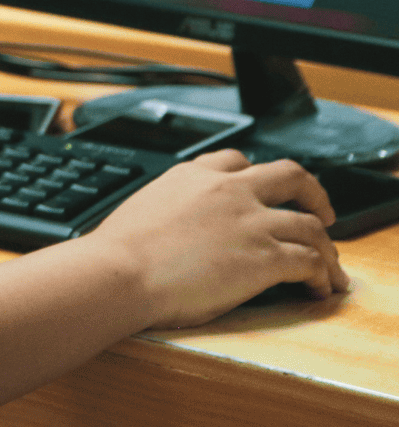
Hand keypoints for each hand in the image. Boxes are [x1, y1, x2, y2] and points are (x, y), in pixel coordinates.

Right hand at [87, 149, 348, 328]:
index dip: (258, 176)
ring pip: (311, 224)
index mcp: (193, 175)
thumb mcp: (143, 207)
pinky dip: (322, 276)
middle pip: (290, 175)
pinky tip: (318, 288)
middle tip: (320, 211)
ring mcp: (250, 222)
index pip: (237, 161)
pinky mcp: (265, 258)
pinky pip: (311, 262)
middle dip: (313, 193)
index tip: (265, 191)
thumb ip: (169, 207)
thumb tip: (169, 227)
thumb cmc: (119, 251)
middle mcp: (228, 191)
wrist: (121, 271)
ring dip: (326, 247)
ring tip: (328, 265)